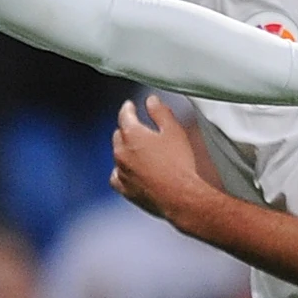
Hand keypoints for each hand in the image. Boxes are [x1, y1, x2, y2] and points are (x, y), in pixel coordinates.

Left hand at [111, 97, 217, 227]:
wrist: (180, 197)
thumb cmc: (179, 163)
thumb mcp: (174, 130)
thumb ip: (160, 112)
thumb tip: (151, 100)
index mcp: (132, 134)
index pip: (124, 115)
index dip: (128, 109)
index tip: (130, 106)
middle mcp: (121, 153)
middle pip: (119, 135)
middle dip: (126, 129)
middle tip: (136, 127)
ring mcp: (121, 172)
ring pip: (117, 155)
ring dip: (124, 150)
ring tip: (135, 150)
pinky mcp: (125, 190)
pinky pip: (117, 177)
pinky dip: (121, 171)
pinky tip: (128, 171)